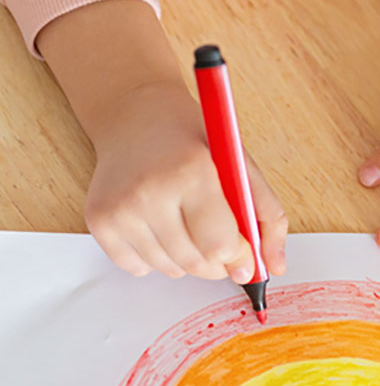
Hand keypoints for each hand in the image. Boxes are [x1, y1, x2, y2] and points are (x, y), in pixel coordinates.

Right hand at [85, 81, 287, 280]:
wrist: (136, 116)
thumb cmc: (193, 140)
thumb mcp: (241, 165)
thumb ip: (268, 217)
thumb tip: (274, 266)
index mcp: (192, 171)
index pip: (220, 245)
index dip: (239, 257)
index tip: (243, 256)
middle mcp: (150, 191)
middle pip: (197, 264)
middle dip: (217, 262)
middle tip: (219, 241)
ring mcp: (120, 208)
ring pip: (170, 270)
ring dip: (187, 258)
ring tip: (186, 222)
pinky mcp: (99, 221)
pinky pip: (137, 268)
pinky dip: (155, 257)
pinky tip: (158, 225)